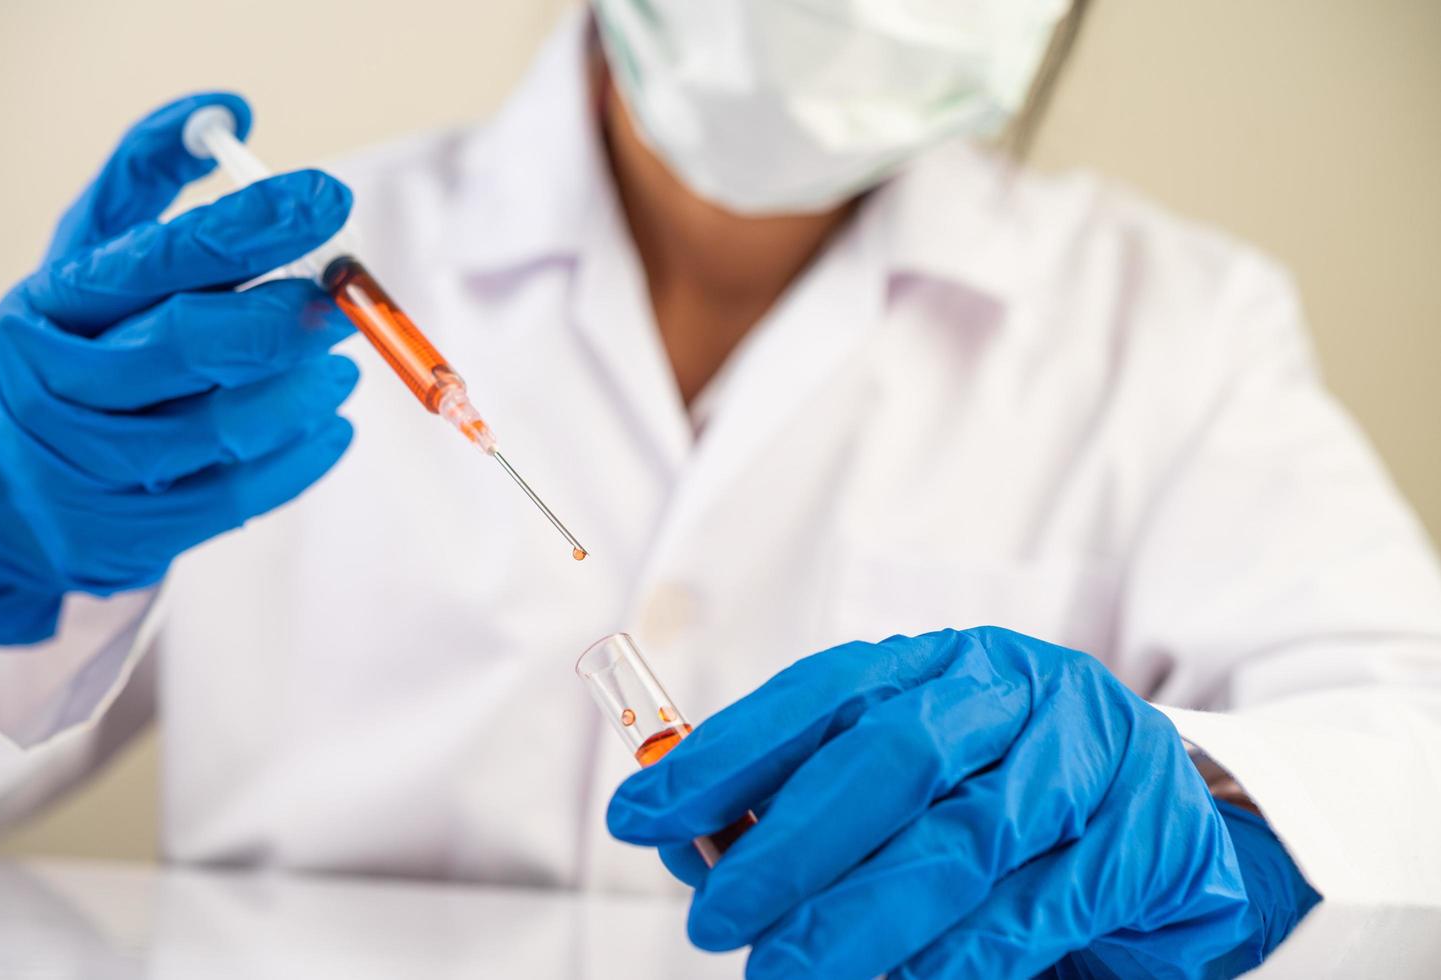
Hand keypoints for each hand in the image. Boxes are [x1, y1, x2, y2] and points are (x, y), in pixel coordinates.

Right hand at [0, 93, 356, 644]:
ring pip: (221, 428)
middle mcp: (63, 385)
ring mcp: (95, 466)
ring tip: (344, 363)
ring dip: (302, 391)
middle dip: (282, 317)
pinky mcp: (137, 531)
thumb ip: (147, 179)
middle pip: (187, 346)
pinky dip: (303, 457)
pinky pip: (240, 496)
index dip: (251, 226)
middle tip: (344, 296)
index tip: (328, 198)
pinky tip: (333, 425)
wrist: (25, 500)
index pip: (160, 258)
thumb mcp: (93, 259)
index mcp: (56, 305)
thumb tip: (227, 114)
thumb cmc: (82, 351)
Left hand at [608, 627, 1319, 978]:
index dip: (726, 753)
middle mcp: (1008, 691)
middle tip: (716, 921)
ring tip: (787, 974)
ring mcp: (1083, 758)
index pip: (820, 694)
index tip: (642, 815)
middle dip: (789, 846)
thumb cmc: (1004, 792)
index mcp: (937, 662)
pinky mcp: (1140, 839)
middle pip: (889, 757)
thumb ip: (805, 804)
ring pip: (959, 842)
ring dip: (862, 921)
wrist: (1173, 810)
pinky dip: (960, 958)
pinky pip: (1035, 908)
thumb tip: (693, 850)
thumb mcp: (908, 777)